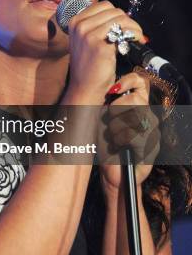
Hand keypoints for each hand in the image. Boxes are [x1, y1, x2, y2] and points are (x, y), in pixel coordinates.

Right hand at [66, 0, 145, 103]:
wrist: (85, 88)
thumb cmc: (89, 66)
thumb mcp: (85, 40)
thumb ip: (97, 25)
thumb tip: (120, 16)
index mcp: (75, 21)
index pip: (104, 5)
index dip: (118, 14)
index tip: (125, 25)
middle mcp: (80, 26)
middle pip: (114, 11)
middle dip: (128, 21)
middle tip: (134, 33)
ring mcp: (88, 35)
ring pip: (121, 19)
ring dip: (134, 27)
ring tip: (137, 37)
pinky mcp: (99, 46)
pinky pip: (124, 31)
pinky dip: (134, 34)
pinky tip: (136, 42)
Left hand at [97, 70, 160, 192]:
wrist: (111, 173)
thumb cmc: (104, 145)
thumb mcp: (101, 119)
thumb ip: (106, 103)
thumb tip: (106, 89)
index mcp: (136, 106)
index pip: (140, 83)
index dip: (127, 80)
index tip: (112, 90)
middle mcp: (148, 116)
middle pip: (135, 100)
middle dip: (115, 111)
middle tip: (109, 124)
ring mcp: (153, 132)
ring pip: (135, 118)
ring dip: (116, 129)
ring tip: (112, 138)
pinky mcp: (152, 148)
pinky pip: (137, 136)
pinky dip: (121, 141)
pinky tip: (118, 146)